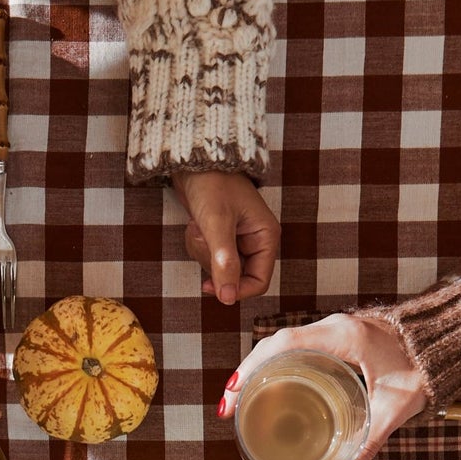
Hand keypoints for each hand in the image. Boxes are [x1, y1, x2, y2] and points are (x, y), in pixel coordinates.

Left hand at [171, 169, 279, 305]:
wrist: (194, 162)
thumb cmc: (212, 185)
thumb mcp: (217, 225)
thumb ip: (224, 262)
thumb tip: (228, 297)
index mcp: (265, 237)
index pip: (259, 282)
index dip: (236, 290)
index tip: (211, 287)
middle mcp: (255, 241)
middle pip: (235, 276)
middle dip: (213, 262)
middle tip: (203, 237)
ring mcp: (237, 239)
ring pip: (218, 268)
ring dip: (202, 252)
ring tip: (198, 226)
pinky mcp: (221, 236)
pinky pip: (208, 256)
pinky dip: (197, 245)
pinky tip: (195, 225)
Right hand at [217, 311, 430, 459]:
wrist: (449, 341)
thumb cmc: (424, 370)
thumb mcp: (393, 411)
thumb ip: (368, 445)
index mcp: (342, 336)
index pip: (283, 343)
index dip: (251, 368)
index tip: (233, 393)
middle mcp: (334, 325)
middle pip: (274, 343)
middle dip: (245, 373)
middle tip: (227, 405)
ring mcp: (335, 326)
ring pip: (283, 341)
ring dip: (257, 366)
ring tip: (238, 396)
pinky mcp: (339, 332)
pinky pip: (297, 342)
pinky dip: (276, 360)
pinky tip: (267, 382)